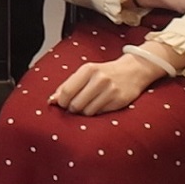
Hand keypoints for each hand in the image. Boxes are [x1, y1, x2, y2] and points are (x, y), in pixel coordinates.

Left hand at [50, 49, 172, 114]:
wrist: (133, 70)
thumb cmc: (104, 72)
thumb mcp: (85, 73)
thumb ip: (67, 85)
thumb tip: (51, 101)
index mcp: (88, 69)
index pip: (66, 91)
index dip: (61, 102)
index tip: (63, 104)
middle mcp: (99, 79)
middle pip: (75, 104)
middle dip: (73, 109)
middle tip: (76, 106)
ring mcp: (110, 90)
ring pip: (87, 112)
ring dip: (84, 112)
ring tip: (88, 105)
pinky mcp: (119, 101)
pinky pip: (100, 114)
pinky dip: (96, 113)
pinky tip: (99, 105)